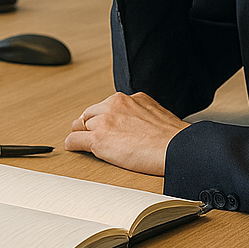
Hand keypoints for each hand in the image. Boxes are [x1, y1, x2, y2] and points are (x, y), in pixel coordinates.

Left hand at [64, 92, 188, 176]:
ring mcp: (105, 121)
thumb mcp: (156, 114)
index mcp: (129, 98)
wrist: (176, 149)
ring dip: (82, 134)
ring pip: (81, 126)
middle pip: (90, 114)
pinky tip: (72, 147)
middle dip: (89, 124)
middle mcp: (115, 105)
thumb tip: (139, 123)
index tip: (103, 125)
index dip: (102, 118)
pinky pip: (75, 139)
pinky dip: (72, 144)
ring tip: (82, 142)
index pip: (106, 106)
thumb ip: (141, 113)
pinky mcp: (99, 139)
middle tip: (90, 134)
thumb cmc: (173, 138)